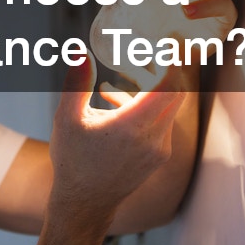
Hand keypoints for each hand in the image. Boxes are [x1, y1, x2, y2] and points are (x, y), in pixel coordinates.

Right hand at [48, 54, 186, 219]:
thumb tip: (79, 50)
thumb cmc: (73, 162)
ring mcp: (160, 148)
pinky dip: (146, 106)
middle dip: (164, 68)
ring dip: (150, 88)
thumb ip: (76, 82)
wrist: (84, 203)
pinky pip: (161, 121)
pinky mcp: (159, 155)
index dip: (173, 59)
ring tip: (118, 81)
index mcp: (133, 127)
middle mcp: (154, 138)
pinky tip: (114, 103)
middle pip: (176, 92)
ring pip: (168, 106)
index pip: (171, 85)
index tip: (167, 41)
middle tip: (148, 51)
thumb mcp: (67, 118)